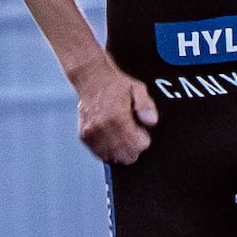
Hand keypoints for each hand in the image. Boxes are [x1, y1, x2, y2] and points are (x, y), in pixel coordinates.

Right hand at [69, 47, 159, 164]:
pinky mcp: (84, 136)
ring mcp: (92, 133)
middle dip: (134, 149)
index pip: (137, 145)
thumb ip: (146, 105)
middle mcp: (102, 127)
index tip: (142, 132)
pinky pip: (100, 154)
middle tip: (134, 136)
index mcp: (117, 116)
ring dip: (121, 152)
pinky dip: (109, 151)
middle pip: (125, 155)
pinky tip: (113, 140)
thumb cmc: (115, 84)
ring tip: (123, 138)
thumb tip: (151, 122)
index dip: (144, 140)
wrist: (91, 79)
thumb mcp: (138, 88)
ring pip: (113, 157)